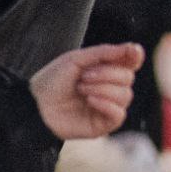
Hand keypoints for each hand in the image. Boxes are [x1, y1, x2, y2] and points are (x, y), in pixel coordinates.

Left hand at [30, 43, 144, 139]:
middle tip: (84, 77)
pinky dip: (106, 104)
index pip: (129, 63)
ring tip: (81, 89)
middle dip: (107, 74)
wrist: (36, 105)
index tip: (132, 51)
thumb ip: (105, 53)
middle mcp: (110, 88)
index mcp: (105, 70)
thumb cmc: (52, 82)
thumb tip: (134, 48)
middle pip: (128, 78)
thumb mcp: (76, 59)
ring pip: (125, 95)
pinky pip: (119, 114)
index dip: (134, 56)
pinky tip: (90, 101)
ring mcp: (109, 106)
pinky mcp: (105, 124)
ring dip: (102, 89)